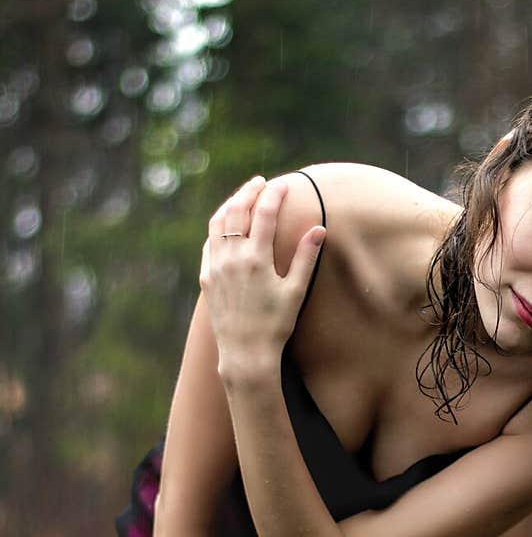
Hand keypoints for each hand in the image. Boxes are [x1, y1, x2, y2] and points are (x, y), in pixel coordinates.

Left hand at [200, 174, 325, 373]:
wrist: (246, 354)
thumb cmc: (276, 325)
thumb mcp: (295, 291)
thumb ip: (306, 257)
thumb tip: (319, 228)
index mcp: (257, 259)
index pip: (265, 213)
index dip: (276, 194)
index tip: (284, 185)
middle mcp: (232, 258)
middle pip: (238, 209)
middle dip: (250, 191)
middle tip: (261, 183)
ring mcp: (216, 266)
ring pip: (218, 222)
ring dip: (230, 204)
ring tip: (242, 197)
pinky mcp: (207, 277)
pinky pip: (209, 243)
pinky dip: (218, 227)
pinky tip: (226, 226)